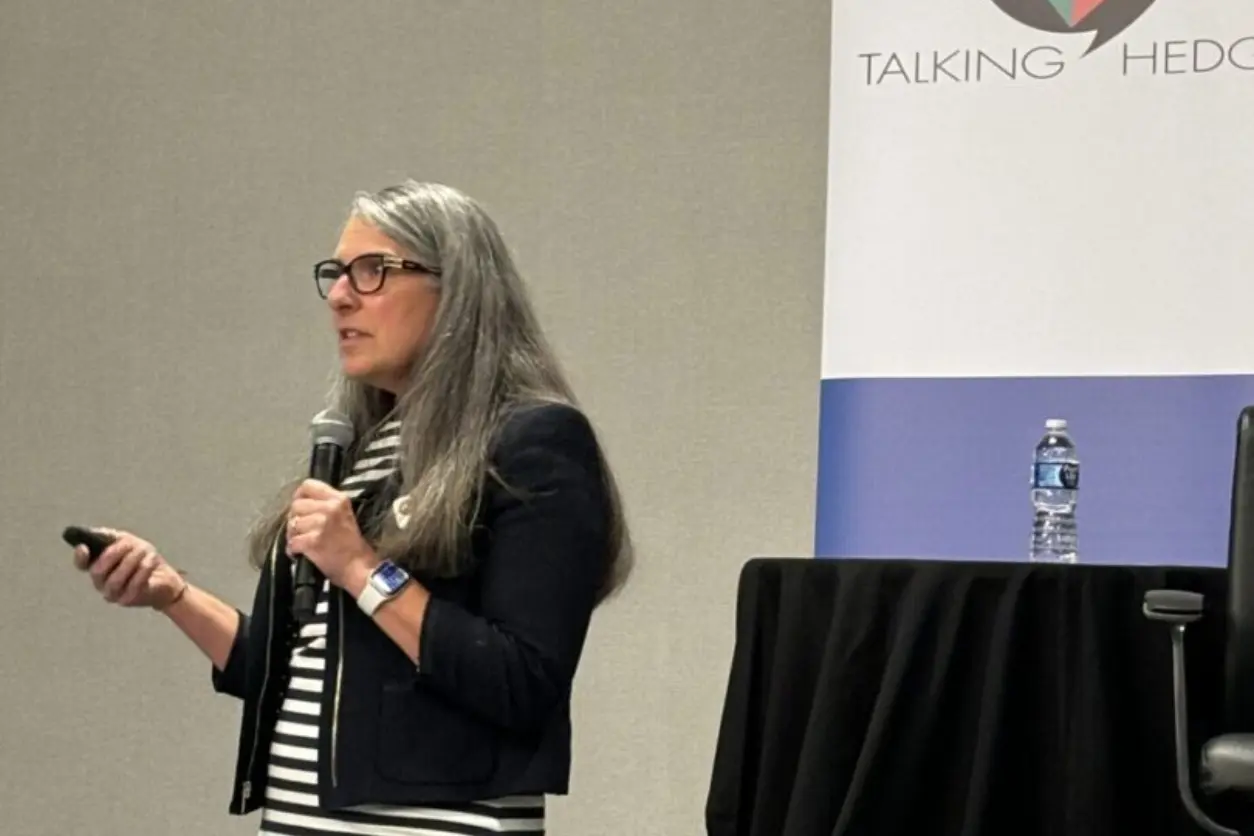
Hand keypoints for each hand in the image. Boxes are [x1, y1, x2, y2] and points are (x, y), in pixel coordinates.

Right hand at [72, 529, 186, 609]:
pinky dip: (143, 570)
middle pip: (97, 571)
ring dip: (132, 561)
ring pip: (114, 580)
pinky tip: (152, 560)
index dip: (80, 557)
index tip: (84, 547)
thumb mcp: (128, 542)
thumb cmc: (143, 560)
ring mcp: (113, 594)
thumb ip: (111, 537)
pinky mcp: (127, 600)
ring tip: (147, 550)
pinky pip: (132, 586)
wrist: (165, 579)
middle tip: (133, 543)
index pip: (81, 565)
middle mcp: (101, 583)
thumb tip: (94, 533)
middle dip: (115, 554)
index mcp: (98, 566)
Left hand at [286, 479, 376, 588]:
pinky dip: (292, 549)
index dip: (299, 496)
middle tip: (300, 530)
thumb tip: (302, 505)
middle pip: (296, 505)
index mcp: (339, 499)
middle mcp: (330, 508)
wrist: (360, 568)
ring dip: (292, 535)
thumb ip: (327, 506)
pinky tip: (298, 553)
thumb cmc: (353, 545)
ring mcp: (322, 524)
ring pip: (292, 524)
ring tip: (300, 542)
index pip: (308, 486)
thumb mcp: (345, 516)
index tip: (300, 507)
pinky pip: (293, 541)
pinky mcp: (314, 541)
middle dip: (294, 519)